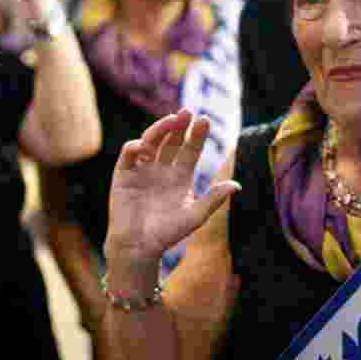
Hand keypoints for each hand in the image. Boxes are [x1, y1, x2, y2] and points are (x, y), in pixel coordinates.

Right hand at [105, 109, 240, 266]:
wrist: (139, 247)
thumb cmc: (168, 234)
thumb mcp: (195, 216)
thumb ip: (213, 199)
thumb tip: (236, 185)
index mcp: (181, 175)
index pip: (191, 149)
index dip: (197, 135)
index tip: (205, 120)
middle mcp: (162, 168)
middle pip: (172, 140)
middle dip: (179, 125)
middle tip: (187, 112)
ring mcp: (143, 169)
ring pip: (151, 141)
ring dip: (160, 129)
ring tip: (170, 121)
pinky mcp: (124, 174)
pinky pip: (128, 155)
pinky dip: (134, 147)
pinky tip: (143, 146)